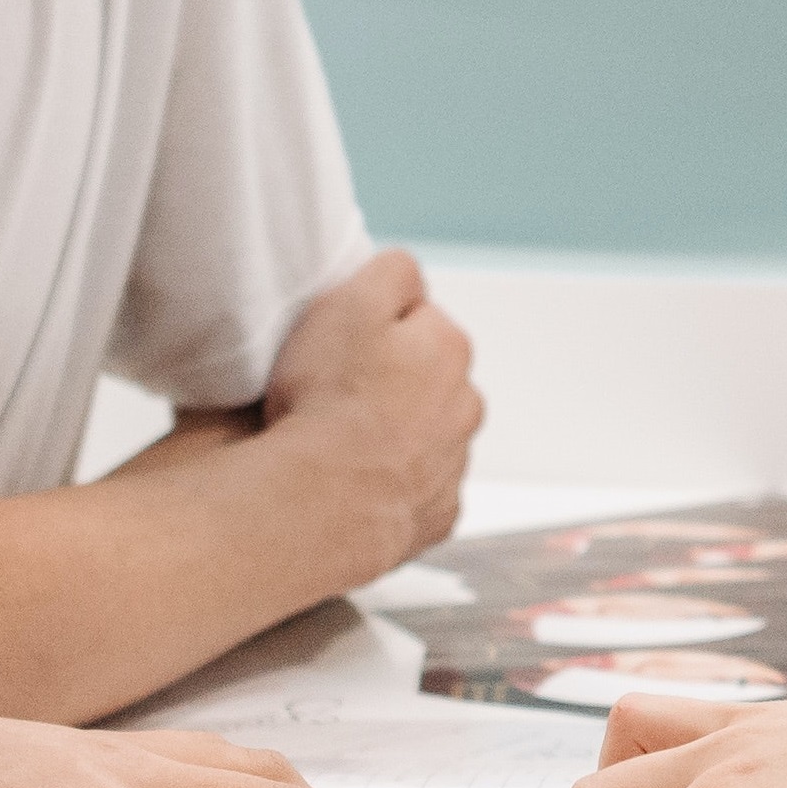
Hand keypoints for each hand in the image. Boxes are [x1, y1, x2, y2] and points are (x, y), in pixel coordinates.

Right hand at [258, 249, 478, 567]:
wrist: (321, 503)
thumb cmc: (330, 403)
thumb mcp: (351, 304)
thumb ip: (390, 273)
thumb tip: (409, 276)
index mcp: (449, 349)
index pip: (419, 317)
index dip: (376, 327)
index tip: (345, 346)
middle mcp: (465, 406)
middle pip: (426, 378)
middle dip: (392, 380)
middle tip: (337, 394)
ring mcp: (454, 465)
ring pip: (425, 434)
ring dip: (395, 433)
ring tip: (341, 442)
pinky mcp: (437, 514)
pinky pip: (417, 488)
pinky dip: (393, 484)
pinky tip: (357, 481)